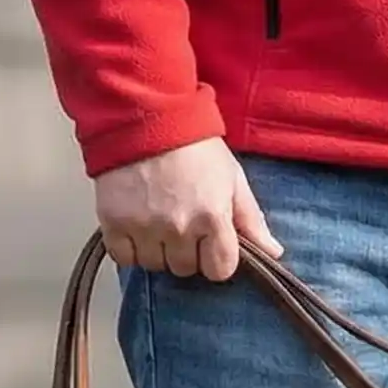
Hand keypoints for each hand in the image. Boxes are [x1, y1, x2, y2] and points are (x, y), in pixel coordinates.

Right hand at [93, 137, 283, 281]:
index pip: (220, 270)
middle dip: (187, 253)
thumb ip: (251, 220)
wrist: (146, 118)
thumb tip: (273, 252)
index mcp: (213, 217)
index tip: (212, 244)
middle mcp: (179, 227)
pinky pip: (124, 258)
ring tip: (158, 222)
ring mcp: (144, 226)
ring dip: (158, 251)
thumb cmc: (194, 147)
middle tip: (182, 225)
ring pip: (155, 265)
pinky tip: (137, 228)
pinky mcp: (113, 222)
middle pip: (186, 269)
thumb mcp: (232, 179)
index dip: (218, 260)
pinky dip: (129, 249)